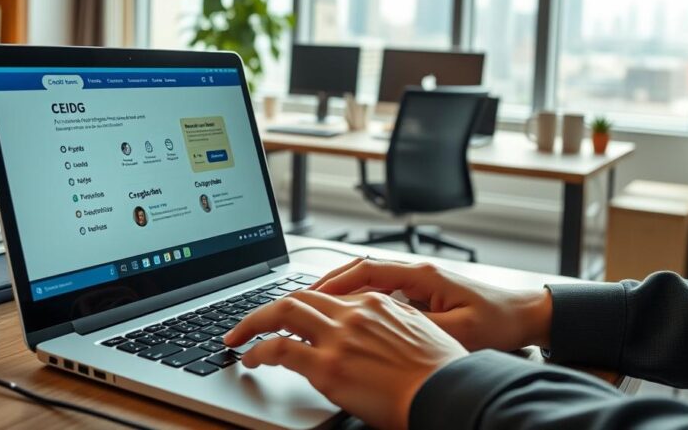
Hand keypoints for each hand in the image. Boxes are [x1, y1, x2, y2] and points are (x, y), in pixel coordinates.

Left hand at [224, 290, 467, 429]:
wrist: (449, 392)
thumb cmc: (442, 374)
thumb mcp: (420, 336)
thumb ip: (391, 328)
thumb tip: (376, 340)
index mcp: (378, 303)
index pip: (329, 295)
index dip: (304, 304)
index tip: (291, 315)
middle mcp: (354, 312)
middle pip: (300, 296)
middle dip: (268, 307)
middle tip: (248, 321)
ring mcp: (339, 337)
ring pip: (283, 312)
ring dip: (254, 322)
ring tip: (238, 336)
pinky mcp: (327, 365)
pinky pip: (279, 349)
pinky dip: (257, 350)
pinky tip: (249, 358)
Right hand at [311, 258, 552, 351]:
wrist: (525, 314)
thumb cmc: (499, 321)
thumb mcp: (459, 330)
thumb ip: (420, 327)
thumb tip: (384, 329)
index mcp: (423, 275)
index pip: (366, 270)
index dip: (333, 282)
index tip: (309, 296)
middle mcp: (417, 272)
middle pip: (360, 271)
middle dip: (326, 285)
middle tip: (296, 303)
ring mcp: (419, 281)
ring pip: (368, 280)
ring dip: (340, 292)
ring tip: (312, 309)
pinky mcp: (422, 292)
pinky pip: (381, 291)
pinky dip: (358, 300)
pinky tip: (346, 317)